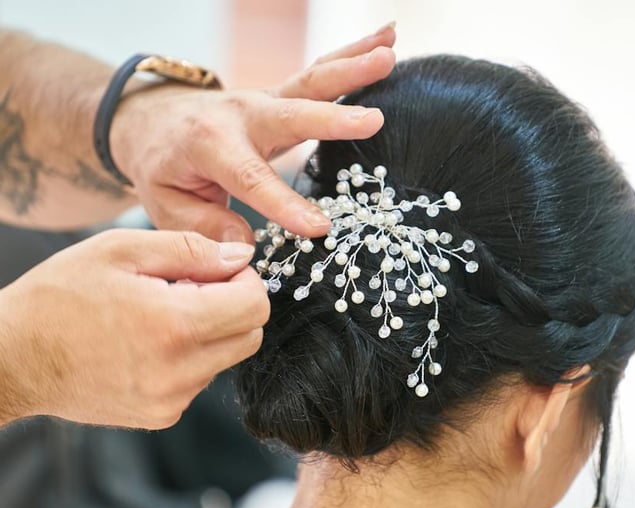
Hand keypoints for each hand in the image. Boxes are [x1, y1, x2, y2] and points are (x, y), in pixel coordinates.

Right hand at [0, 229, 268, 428]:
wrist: (11, 359)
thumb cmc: (58, 297)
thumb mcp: (121, 250)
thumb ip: (191, 250)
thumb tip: (242, 258)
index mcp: (176, 325)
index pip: (256, 305)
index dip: (246, 280)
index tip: (220, 269)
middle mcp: (181, 371)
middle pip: (250, 335)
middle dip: (234, 305)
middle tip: (191, 287)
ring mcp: (171, 400)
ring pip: (226, 358)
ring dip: (211, 331)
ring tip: (161, 313)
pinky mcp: (160, 416)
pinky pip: (199, 379)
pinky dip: (189, 357)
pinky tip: (149, 342)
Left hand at [110, 24, 396, 242]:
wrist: (152, 120)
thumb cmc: (162, 168)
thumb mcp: (165, 204)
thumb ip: (203, 227)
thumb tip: (245, 246)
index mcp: (209, 146)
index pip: (250, 178)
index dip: (283, 203)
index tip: (318, 226)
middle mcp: (242, 115)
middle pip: (291, 114)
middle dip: (332, 118)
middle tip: (373, 120)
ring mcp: (265, 100)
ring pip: (311, 81)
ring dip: (352, 67)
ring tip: (389, 54)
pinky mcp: (282, 96)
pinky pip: (320, 74)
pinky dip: (353, 55)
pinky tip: (387, 41)